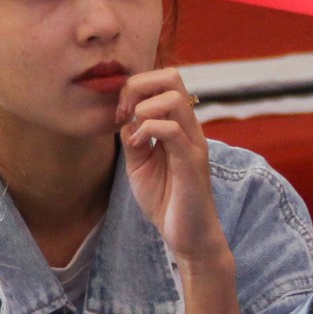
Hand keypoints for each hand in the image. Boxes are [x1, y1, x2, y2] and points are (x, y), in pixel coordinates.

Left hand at [119, 69, 228, 266]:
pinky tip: (137, 147)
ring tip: (132, 134)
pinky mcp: (191, 162)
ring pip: (174, 97)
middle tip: (124, 114)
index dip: (135, 87)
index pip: (164, 80)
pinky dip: (147, 130)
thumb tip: (124, 117)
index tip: (119, 114)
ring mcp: (193, 142)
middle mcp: (189, 127)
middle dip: (138, 86)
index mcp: (178, 125)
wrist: (189, 236)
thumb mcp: (140, 164)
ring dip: (143, 108)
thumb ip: (133, 138)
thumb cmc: (167, 201)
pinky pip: (171, 130)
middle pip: (171, 77)